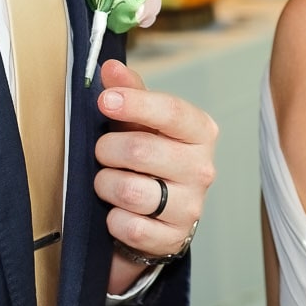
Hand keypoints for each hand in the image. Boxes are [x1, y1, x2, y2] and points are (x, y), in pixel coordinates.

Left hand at [93, 59, 216, 292]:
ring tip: (107, 182)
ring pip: (129, 190)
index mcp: (200, 132)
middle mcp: (202, 169)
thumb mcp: (140, 123)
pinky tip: (117, 212)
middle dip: (107, 150)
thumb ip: (128, 92)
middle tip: (102, 152)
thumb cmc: (147, 159)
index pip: (172, 112)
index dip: (135, 103)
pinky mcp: (173, 239)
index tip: (104, 100)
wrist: (156, 218)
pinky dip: (112, 218)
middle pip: (141, 150)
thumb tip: (110, 67)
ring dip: (105, 184)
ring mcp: (191, 207)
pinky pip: (127, 225)